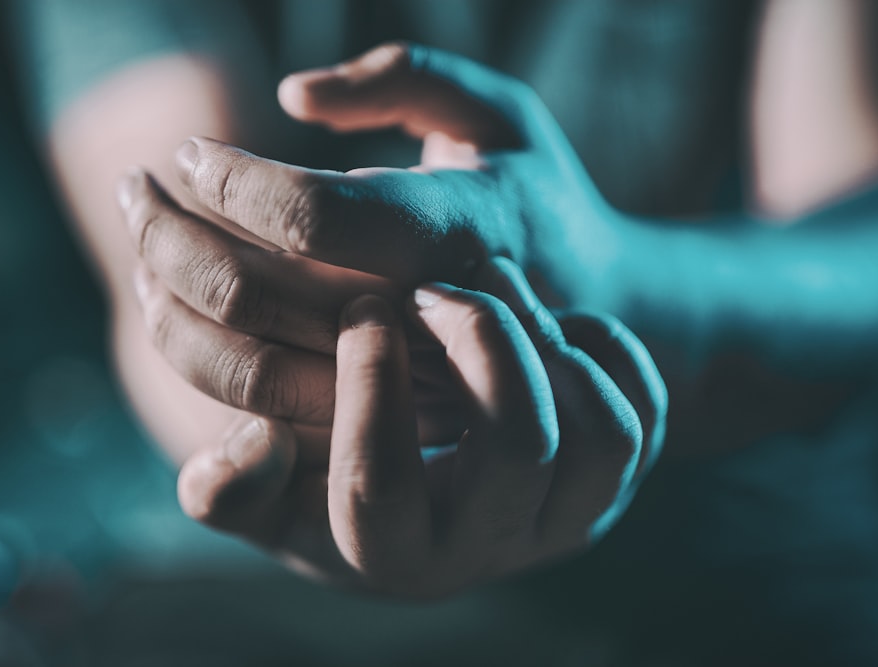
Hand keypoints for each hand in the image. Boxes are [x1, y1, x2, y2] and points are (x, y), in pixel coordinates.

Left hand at [115, 41, 616, 447]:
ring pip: (247, 364)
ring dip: (167, 298)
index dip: (234, 179)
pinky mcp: (377, 415)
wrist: (591, 314)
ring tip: (143, 237)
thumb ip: (407, 77)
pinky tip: (177, 297)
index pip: (314, 216)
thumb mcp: (499, 111)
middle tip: (138, 189)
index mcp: (461, 228)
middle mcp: (427, 317)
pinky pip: (261, 400)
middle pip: (259, 295)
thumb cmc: (533, 196)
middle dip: (170, 236)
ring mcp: (402, 380)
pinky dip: (198, 349)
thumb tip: (295, 98)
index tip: (193, 151)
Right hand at [175, 258, 665, 597]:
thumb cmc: (334, 481)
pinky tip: (545, 321)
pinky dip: (607, 348)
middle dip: (483, 339)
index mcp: (395, 555)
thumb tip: (248, 445)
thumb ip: (231, 490)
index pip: (380, 490)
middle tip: (439, 286)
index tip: (362, 311)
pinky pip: (646, 406)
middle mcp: (494, 545)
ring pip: (603, 431)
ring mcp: (570, 514)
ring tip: (494, 290)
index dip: (368, 388)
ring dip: (548, 339)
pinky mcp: (619, 477)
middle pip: (520, 446)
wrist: (427, 491)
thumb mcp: (271, 498)